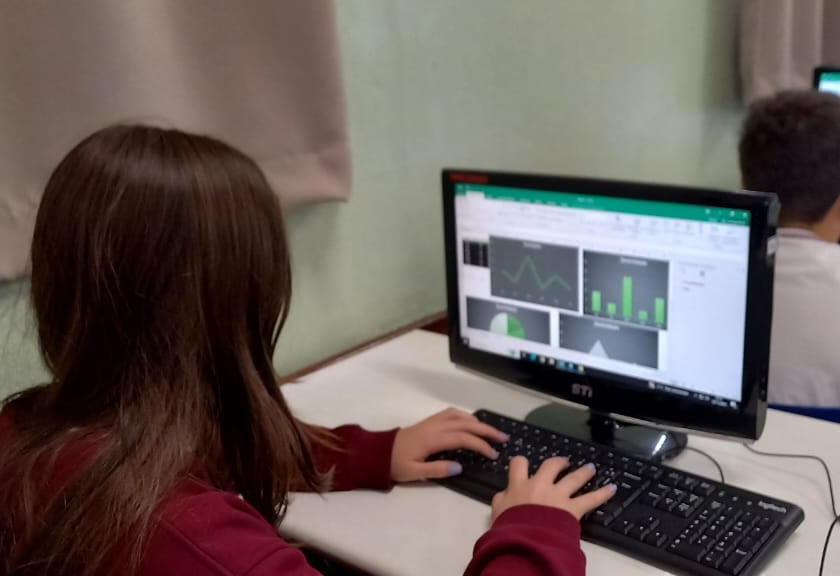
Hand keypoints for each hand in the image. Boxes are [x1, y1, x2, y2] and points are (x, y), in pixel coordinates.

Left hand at [391, 407, 508, 481]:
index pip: (463, 438)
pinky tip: (471, 422)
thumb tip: (459, 467)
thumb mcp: (415, 473)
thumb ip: (437, 470)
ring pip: (459, 415)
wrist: (378, 452)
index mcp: (433, 439)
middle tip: (503, 438)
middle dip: (486, 430)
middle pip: (465, 423)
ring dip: (477, 421)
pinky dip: (465, 416)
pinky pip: (451, 413)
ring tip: (491, 431)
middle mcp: (435, 426)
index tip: (493, 454)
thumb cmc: (396, 464)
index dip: (480, 445)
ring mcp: (432, 421)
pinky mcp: (429, 421)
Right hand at [491, 455, 615, 520]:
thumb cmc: (510, 526)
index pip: (519, 464)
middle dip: (559, 462)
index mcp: (520, 485)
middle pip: (551, 466)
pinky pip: (591, 499)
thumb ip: (501, 499)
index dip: (522, 462)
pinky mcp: (572, 508)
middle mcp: (540, 485)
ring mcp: (558, 495)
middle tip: (564, 462)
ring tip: (590, 468)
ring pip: (574, 478)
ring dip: (583, 472)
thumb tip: (505, 494)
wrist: (525, 539)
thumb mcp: (498, 511)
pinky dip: (603, 494)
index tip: (524, 464)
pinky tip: (612, 489)